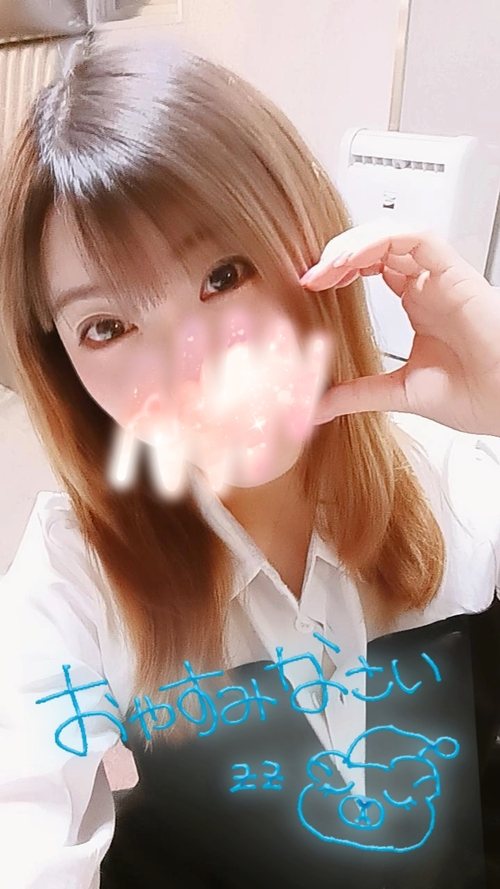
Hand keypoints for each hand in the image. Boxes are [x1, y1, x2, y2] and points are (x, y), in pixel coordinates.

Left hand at [300, 218, 499, 435]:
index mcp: (418, 304)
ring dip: (354, 244)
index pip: (371, 267)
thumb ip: (357, 394)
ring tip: (326, 268)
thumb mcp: (399, 392)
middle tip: (310, 277)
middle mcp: (428, 285)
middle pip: (376, 246)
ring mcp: (441, 276)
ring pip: (393, 234)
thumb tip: (317, 405)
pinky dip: (381, 241)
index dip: (337, 270)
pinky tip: (351, 261)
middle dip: (339, 254)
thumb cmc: (476, 396)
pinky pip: (417, 237)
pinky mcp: (455, 272)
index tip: (308, 288)